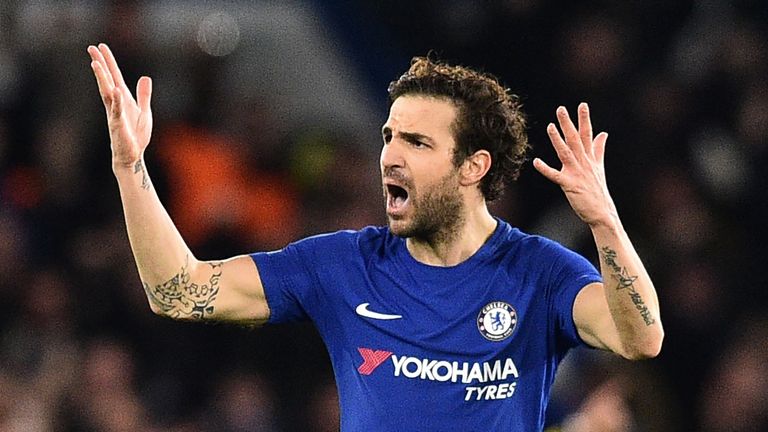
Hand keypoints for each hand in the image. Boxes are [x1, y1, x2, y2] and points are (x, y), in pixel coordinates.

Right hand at [87, 43, 152, 169]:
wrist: (133, 155)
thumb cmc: (136, 135)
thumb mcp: (144, 111)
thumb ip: (144, 95)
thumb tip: (145, 77)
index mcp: (123, 99)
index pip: (115, 76)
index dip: (109, 62)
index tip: (101, 47)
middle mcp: (115, 103)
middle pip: (107, 80)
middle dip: (100, 64)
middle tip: (91, 47)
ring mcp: (114, 113)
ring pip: (107, 92)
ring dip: (102, 78)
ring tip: (95, 63)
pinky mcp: (117, 124)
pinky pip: (117, 110)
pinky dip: (116, 100)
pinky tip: (115, 89)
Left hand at [533, 103, 617, 226]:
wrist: (602, 212)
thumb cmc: (598, 190)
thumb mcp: (599, 167)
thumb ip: (599, 149)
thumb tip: (603, 133)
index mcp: (590, 158)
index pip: (587, 134)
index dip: (584, 119)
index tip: (581, 105)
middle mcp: (584, 163)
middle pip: (575, 139)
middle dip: (568, 123)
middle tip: (561, 109)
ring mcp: (577, 173)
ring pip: (566, 152)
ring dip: (558, 139)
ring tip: (550, 126)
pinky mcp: (570, 185)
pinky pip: (555, 175)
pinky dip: (545, 169)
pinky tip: (536, 162)